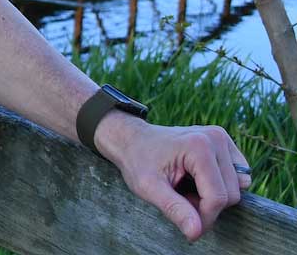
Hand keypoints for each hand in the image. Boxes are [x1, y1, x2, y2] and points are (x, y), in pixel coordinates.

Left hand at [96, 112, 252, 240]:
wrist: (132, 140)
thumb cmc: (138, 161)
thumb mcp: (148, 187)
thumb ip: (174, 209)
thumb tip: (196, 233)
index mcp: (198, 146)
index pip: (217, 197)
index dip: (205, 218)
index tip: (187, 224)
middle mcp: (215, 138)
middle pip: (231, 194)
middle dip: (207, 206)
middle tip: (180, 198)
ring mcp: (221, 138)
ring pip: (237, 187)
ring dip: (214, 196)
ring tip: (187, 188)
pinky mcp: (225, 142)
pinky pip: (239, 177)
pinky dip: (221, 185)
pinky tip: (198, 180)